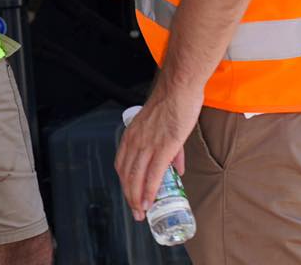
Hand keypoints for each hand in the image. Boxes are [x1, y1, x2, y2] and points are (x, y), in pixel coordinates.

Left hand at [115, 82, 202, 219]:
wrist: (179, 88)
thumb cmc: (172, 103)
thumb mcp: (161, 127)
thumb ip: (169, 150)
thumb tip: (177, 170)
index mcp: (132, 135)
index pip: (122, 165)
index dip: (125, 184)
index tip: (130, 197)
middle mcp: (136, 141)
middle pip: (127, 175)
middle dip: (130, 197)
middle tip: (136, 212)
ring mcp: (149, 144)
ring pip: (138, 177)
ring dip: (138, 198)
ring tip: (142, 212)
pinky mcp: (164, 146)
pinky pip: (154, 174)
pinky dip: (151, 190)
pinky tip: (152, 201)